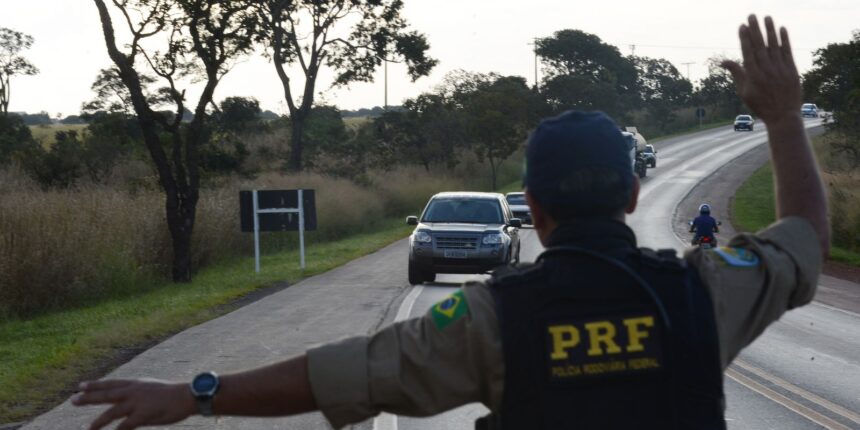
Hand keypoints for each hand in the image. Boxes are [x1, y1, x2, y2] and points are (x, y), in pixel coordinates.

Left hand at [72, 379, 195, 429]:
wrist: (188, 395)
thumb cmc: (174, 394)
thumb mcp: (153, 389)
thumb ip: (139, 394)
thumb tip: (130, 399)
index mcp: (136, 384)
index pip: (111, 383)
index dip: (95, 385)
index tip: (80, 385)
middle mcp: (134, 392)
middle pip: (107, 395)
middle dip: (89, 397)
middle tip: (72, 399)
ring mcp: (138, 403)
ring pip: (112, 412)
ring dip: (98, 422)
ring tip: (87, 429)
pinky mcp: (143, 415)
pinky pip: (125, 426)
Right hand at [721, 15, 801, 123]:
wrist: (783, 116)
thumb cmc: (760, 105)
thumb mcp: (744, 91)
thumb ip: (736, 73)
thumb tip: (723, 62)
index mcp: (752, 76)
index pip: (747, 52)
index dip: (744, 38)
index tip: (742, 26)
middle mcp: (766, 70)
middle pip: (759, 46)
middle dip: (755, 30)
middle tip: (752, 16)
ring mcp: (780, 69)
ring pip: (774, 46)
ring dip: (770, 30)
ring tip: (767, 17)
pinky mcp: (792, 70)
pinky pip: (787, 52)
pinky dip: (785, 40)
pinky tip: (781, 29)